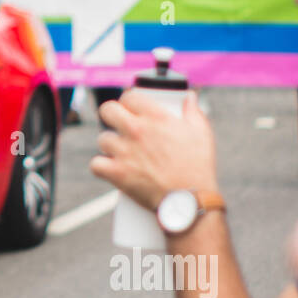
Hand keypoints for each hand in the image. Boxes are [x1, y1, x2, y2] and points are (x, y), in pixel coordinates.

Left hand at [90, 90, 218, 211]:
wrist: (190, 201)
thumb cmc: (198, 167)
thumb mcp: (201, 133)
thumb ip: (193, 111)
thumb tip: (189, 97)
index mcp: (156, 117)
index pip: (130, 97)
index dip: (129, 101)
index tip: (131, 108)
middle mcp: (137, 130)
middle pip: (108, 111)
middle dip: (111, 115)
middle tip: (119, 124)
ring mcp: (125, 152)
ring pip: (102, 139)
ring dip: (109, 145)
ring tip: (120, 151)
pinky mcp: (117, 173)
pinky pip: (96, 164)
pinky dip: (101, 166)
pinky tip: (108, 166)